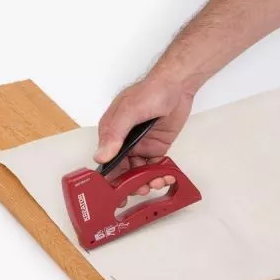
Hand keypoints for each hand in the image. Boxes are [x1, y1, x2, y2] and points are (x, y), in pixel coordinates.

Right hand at [94, 74, 194, 196]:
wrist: (177, 85)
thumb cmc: (150, 91)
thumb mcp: (129, 110)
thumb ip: (116, 133)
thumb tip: (102, 155)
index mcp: (111, 132)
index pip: (107, 160)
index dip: (110, 178)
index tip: (116, 193)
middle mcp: (124, 141)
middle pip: (123, 170)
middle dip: (130, 183)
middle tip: (140, 190)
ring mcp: (140, 146)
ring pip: (139, 171)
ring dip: (146, 181)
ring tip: (156, 183)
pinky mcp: (156, 148)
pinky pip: (154, 167)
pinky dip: (159, 175)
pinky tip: (165, 178)